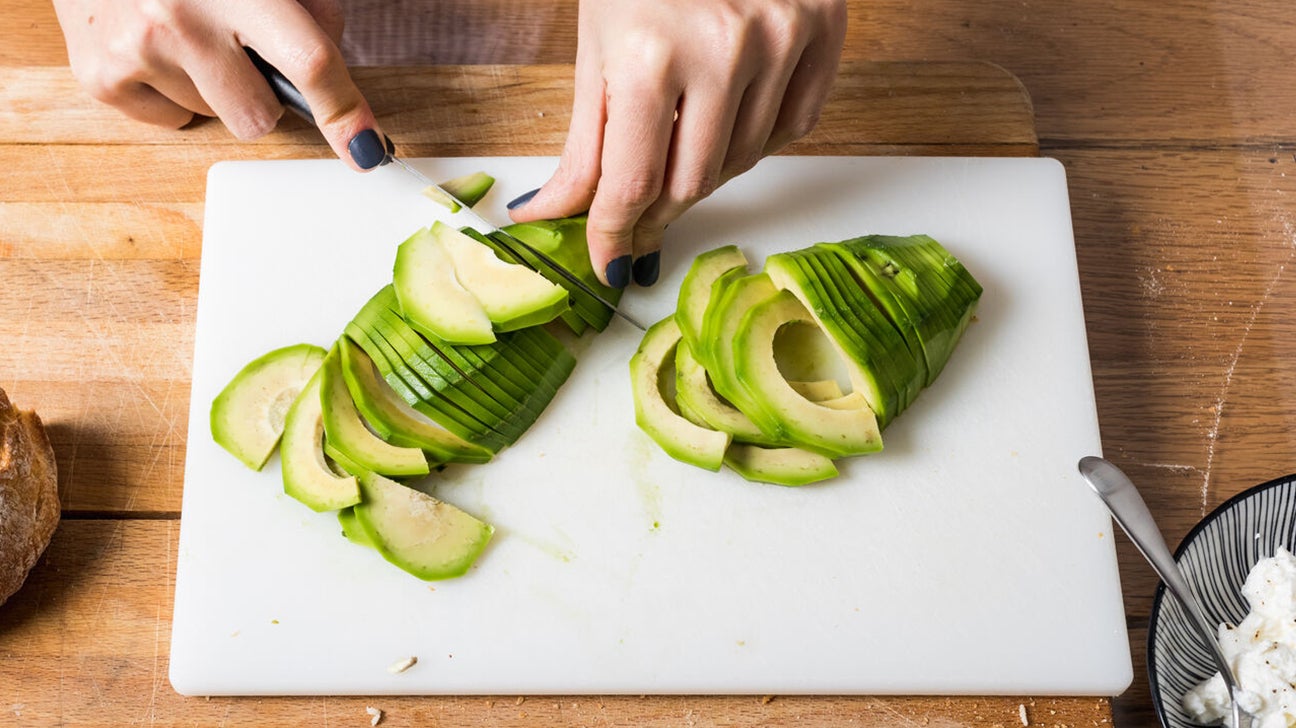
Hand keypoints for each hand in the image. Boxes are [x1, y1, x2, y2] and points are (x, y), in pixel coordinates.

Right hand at [52, 0, 390, 170]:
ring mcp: (135, 52)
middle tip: (237, 44)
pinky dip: (172, 90)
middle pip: (260, 115)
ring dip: (213, 86)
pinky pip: (172, 119)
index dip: (344, 111)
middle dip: (261, 91)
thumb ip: (309, 8)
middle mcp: (179, 19)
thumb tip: (333, 82)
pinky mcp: (99, 78)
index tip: (366, 150)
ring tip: (186, 32)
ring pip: (217, 118)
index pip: (307, 61)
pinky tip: (155, 45)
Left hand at [508, 0, 846, 286]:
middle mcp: (724, 52)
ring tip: (682, 130)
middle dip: (658, 208)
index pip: (632, 185)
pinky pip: (792, 129)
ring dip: (705, 167)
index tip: (610, 263)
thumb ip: (583, 142)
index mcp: (648, 55)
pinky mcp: (825, 31)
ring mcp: (783, 41)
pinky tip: (732, 108)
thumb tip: (556, 215)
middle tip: (639, 218)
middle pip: (691, 184)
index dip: (616, 236)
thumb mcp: (596, 42)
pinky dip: (758, 136)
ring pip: (744, 161)